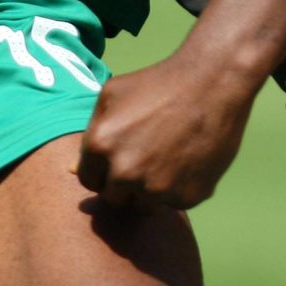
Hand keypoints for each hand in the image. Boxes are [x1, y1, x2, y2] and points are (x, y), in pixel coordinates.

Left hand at [76, 46, 259, 211]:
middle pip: (115, 198)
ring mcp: (158, 188)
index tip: (121, 158)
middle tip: (147, 155)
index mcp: (101, 146)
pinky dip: (180, 187)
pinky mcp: (188, 196)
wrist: (213, 81)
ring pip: (145, 205)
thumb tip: (71, 171)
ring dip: (151, 189)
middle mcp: (125, 172)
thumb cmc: (159, 82)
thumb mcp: (112, 95)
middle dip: (125, 183)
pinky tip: (189, 158)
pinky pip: (176, 202)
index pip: (89, 181)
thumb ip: (91, 134)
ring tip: (169, 156)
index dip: (104, 171)